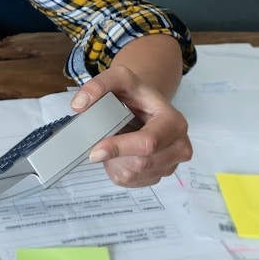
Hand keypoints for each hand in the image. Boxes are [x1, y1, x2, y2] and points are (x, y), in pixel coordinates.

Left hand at [70, 65, 191, 187]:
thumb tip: (79, 105)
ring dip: (113, 162)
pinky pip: (129, 182)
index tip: (95, 151)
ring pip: (132, 175)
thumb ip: (98, 86)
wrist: (145, 105)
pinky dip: (116, 169)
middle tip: (101, 139)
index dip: (119, 148)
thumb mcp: (118, 77)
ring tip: (115, 141)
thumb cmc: (135, 93)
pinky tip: (118, 153)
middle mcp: (179, 146)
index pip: (148, 143)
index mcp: (174, 122)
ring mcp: (170, 165)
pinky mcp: (157, 176)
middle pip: (140, 163)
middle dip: (114, 155)